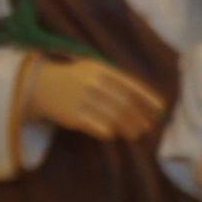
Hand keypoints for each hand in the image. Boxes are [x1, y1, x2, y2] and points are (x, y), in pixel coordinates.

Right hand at [17, 54, 165, 142]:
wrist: (40, 85)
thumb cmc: (74, 77)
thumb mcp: (94, 68)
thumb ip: (116, 80)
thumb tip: (143, 100)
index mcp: (102, 69)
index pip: (132, 86)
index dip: (149, 99)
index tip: (160, 110)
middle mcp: (94, 83)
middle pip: (125, 105)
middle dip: (140, 117)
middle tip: (148, 126)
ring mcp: (83, 100)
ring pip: (115, 118)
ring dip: (129, 128)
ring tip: (135, 133)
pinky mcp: (74, 117)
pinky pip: (99, 127)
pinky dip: (110, 132)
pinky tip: (115, 134)